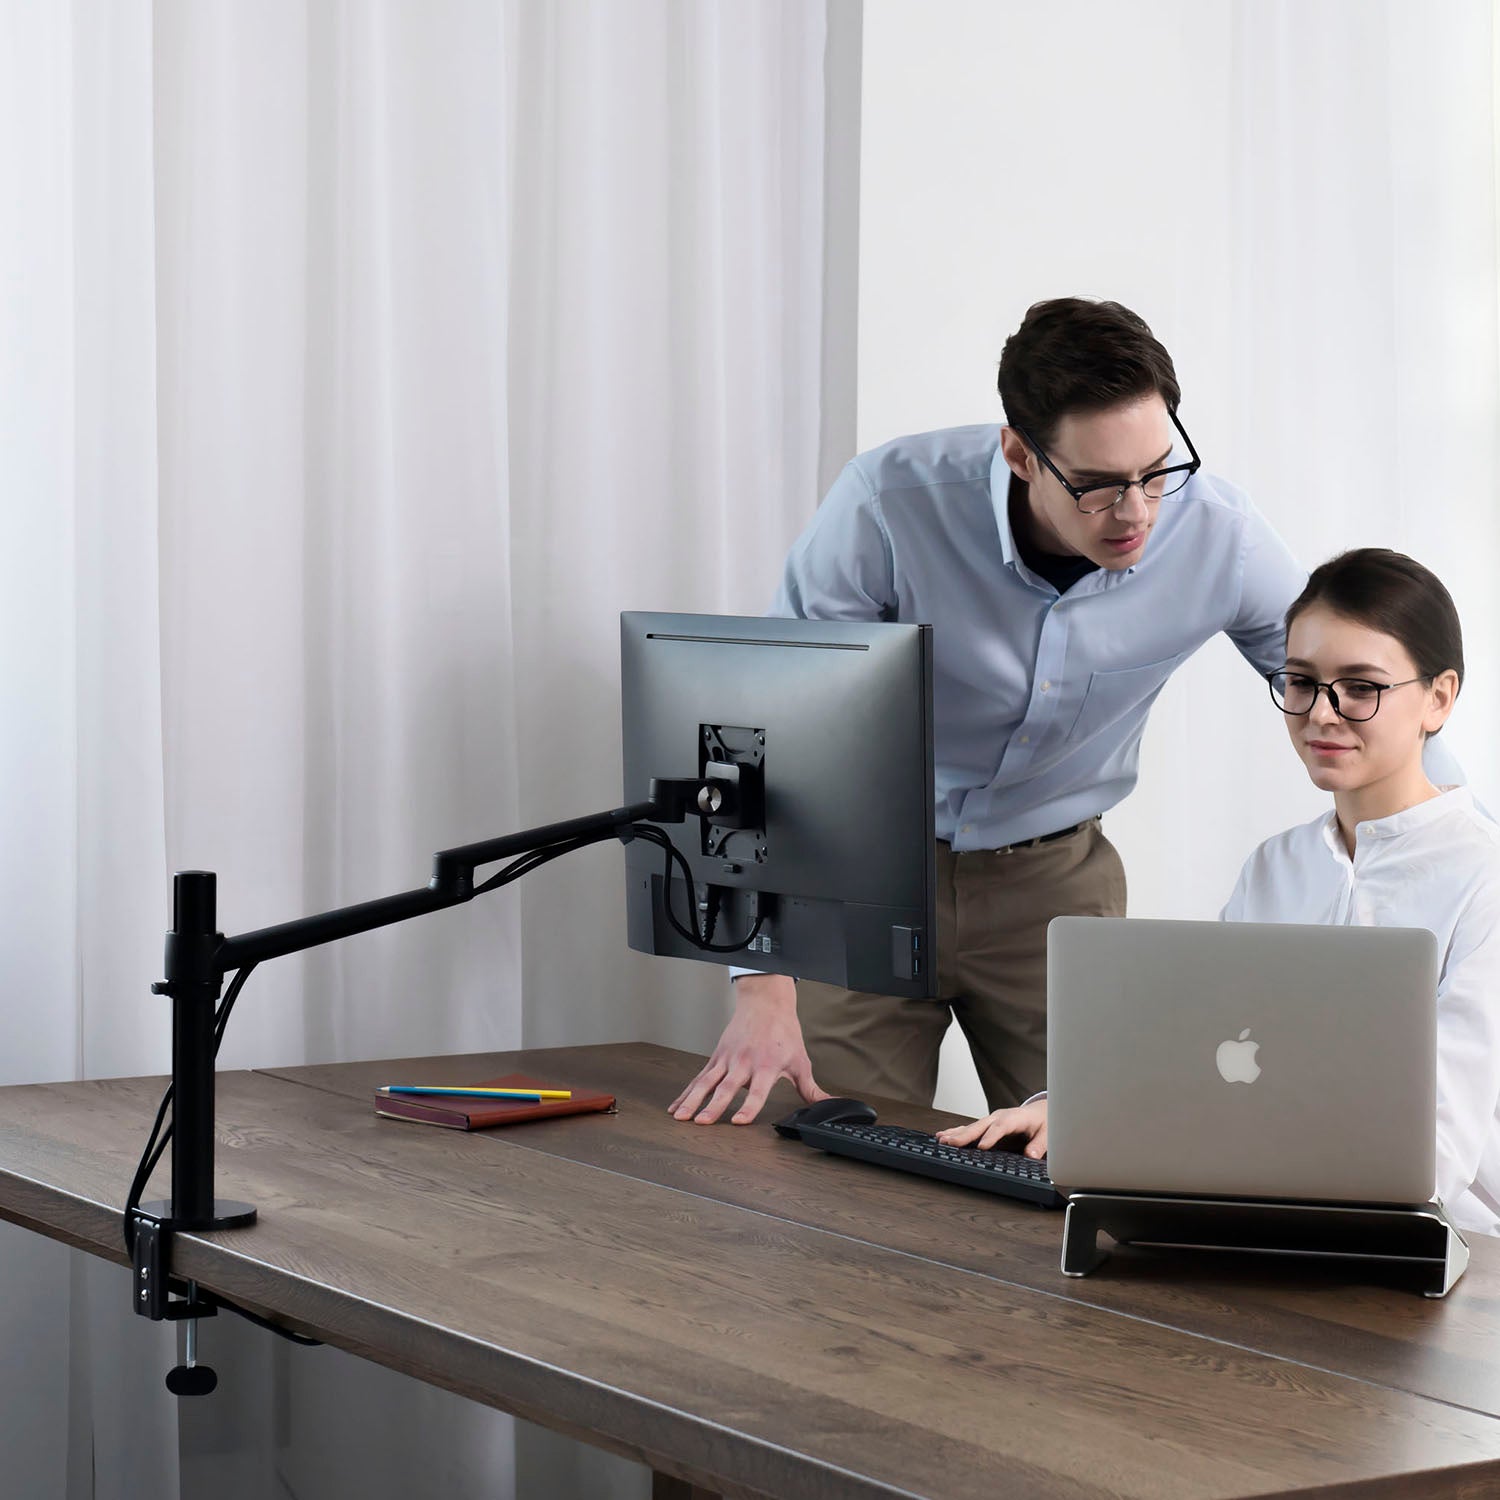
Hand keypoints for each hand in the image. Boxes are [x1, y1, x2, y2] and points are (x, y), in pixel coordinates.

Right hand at [668, 974, 828, 1124]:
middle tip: (702, 1122)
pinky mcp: (716, 1058)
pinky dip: (687, 1092)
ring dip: (692, 1100)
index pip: (758, 1091)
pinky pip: (699, 1078)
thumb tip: (831, 1106)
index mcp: (767, 1066)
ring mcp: (727, 1060)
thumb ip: (812, 1090)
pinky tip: (676, 1106)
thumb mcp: (800, 1061)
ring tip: (681, 1116)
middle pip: (727, 1088)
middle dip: (714, 1106)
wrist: (766, 1003)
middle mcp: (744, 1063)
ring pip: (706, 1082)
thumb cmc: (783, 1032)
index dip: (749, 1107)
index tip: (739, 1121)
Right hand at [936, 1097, 1048, 1157]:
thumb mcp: (1048, 1133)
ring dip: (956, 1134)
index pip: (1001, 1126)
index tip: (982, 1147)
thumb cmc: (1043, 1123)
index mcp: (1015, 1117)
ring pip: (971, 1127)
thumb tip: (1031, 1155)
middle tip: (951, 1143)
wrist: (1040, 1112)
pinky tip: (943, 1136)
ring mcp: (991, 1121)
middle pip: (981, 1125)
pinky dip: (956, 1133)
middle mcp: (999, 1117)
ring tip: (941, 1140)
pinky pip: (969, 1129)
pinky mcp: (986, 1127)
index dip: (991, 1136)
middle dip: (965, 1135)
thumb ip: (1039, 1144)